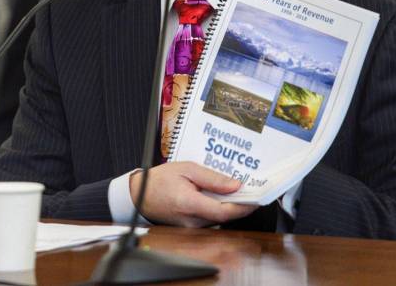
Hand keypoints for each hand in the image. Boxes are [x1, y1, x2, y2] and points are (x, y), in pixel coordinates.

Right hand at [128, 162, 253, 227]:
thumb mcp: (187, 169)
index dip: (243, 206)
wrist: (139, 194)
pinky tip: (223, 196)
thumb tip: (234, 185)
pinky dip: (220, 208)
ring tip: (239, 189)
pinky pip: (211, 219)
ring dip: (231, 205)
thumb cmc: (160, 180)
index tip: (256, 197)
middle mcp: (191, 220)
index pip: (224, 211)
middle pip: (225, 216)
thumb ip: (212, 178)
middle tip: (253, 190)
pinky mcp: (191, 227)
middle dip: (241, 204)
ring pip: (219, 218)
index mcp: (189, 203)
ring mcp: (191, 227)